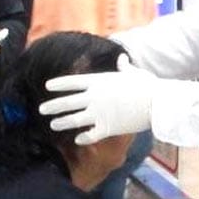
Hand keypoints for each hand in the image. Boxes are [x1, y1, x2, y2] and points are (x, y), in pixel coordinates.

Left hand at [39, 54, 153, 144]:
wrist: (156, 103)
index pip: (72, 82)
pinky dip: (83, 138)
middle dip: (52, 106)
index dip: (58, 84)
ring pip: (74, 120)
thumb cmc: (146, 85)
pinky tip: (78, 140)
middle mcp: (94, 97)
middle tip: (41, 109)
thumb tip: (122, 58)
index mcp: (98, 81)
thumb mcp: (134, 72)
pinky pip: (90, 135)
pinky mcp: (106, 128)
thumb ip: (124, 67)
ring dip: (62, 122)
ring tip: (53, 125)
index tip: (47, 86)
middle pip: (67, 102)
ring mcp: (98, 114)